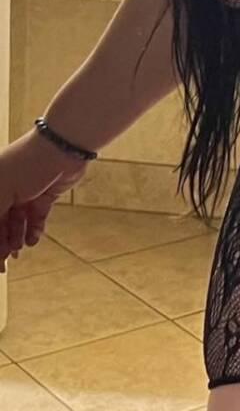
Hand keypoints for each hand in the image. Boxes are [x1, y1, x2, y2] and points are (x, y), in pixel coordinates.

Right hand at [0, 132, 89, 271]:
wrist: (62, 147)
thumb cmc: (25, 164)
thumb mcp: (1, 192)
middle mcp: (6, 187)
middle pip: (1, 220)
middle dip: (2, 241)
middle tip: (3, 263)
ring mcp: (26, 191)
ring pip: (17, 220)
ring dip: (16, 237)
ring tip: (19, 249)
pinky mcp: (45, 194)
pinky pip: (36, 216)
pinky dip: (33, 229)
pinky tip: (32, 240)